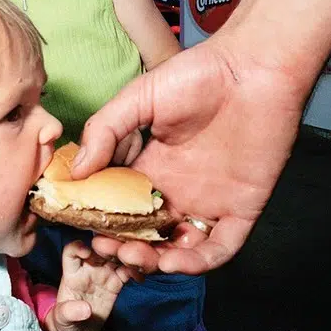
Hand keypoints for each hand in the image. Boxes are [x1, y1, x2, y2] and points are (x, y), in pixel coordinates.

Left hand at [43, 241, 134, 330]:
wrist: (80, 329)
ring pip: (114, 256)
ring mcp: (103, 273)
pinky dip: (134, 270)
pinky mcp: (115, 283)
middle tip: (118, 249)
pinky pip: (126, 272)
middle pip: (98, 249)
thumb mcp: (63, 318)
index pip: (71, 252)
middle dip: (108, 245)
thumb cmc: (66, 320)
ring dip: (124, 254)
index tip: (87, 252)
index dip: (78, 248)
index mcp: (72, 273)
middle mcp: (88, 268)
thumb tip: (85, 309)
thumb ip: (70, 312)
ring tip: (134, 259)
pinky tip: (139, 275)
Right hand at [72, 26, 307, 274]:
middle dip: (123, 246)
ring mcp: (210, 201)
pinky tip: (173, 259)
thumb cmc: (197, 76)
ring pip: (178, 247)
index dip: (102, 218)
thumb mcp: (139, 97)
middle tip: (106, 248)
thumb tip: (76, 171)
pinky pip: (220, 248)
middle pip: (146, 232)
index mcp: (153, 166)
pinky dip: (197, 262)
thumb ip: (106, 130)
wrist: (253, 69)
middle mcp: (179, 189)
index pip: (121, 203)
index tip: (81, 225)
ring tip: (134, 256)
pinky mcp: (241, 208)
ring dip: (155, 260)